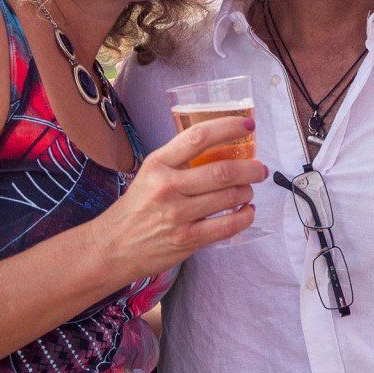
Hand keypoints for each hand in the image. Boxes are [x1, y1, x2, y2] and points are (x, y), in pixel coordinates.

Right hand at [95, 116, 267, 280]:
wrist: (113, 246)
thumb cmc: (136, 208)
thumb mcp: (150, 175)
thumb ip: (178, 162)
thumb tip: (221, 149)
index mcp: (158, 164)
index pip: (198, 137)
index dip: (228, 128)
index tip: (248, 126)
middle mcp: (168, 186)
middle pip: (221, 171)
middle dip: (250, 168)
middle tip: (260, 168)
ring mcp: (178, 214)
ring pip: (228, 197)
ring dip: (247, 192)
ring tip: (249, 191)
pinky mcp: (187, 239)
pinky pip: (227, 226)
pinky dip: (244, 217)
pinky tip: (247, 212)